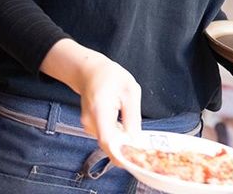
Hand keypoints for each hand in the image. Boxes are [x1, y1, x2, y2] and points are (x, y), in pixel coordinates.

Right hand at [41, 39, 141, 162]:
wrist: (89, 71)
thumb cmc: (111, 76)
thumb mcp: (130, 90)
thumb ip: (132, 116)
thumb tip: (136, 139)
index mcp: (100, 109)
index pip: (107, 139)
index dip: (120, 154)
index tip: (134, 162)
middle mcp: (90, 121)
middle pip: (108, 144)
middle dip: (126, 150)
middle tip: (144, 152)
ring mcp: (88, 125)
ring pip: (108, 141)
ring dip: (123, 143)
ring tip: (137, 138)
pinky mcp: (90, 127)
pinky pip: (106, 137)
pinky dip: (117, 138)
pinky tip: (127, 131)